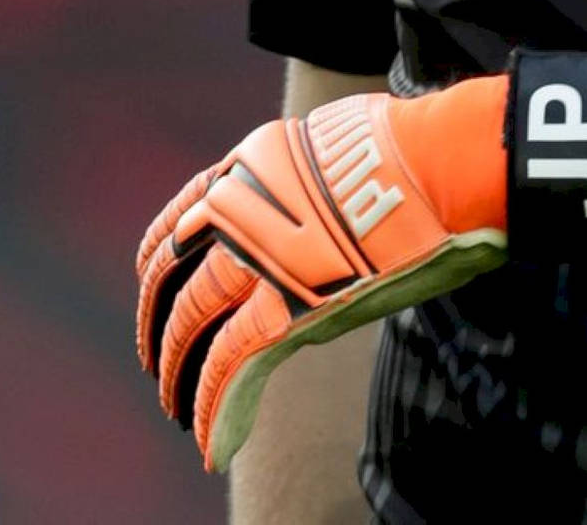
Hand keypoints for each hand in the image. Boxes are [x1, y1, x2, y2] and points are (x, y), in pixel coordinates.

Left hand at [136, 53, 586, 470]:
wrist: (434, 166)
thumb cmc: (408, 148)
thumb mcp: (332, 143)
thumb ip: (302, 177)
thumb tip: (313, 200)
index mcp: (245, 164)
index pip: (179, 216)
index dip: (158, 259)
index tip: (152, 284)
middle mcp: (235, 207)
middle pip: (171, 276)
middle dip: (160, 326)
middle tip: (155, 361)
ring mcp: (256, 257)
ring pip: (189, 325)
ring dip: (176, 372)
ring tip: (174, 406)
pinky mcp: (286, 307)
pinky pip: (231, 367)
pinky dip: (214, 406)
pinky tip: (211, 442)